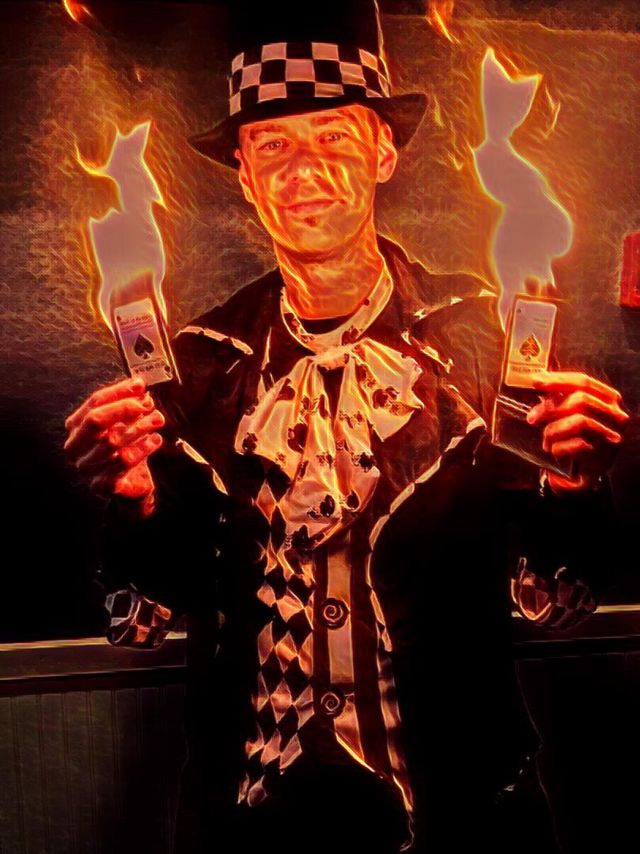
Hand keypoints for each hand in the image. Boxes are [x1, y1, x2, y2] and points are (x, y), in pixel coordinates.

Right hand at [64, 376, 165, 516]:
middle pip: (96, 420)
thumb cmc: (125, 449)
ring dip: (139, 426)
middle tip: (147, 404)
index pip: (94, 403)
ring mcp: (86, 467)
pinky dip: (143, 448)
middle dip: (124, 408)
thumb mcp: (125, 424)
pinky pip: (124, 461)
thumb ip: (128, 405)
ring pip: (112, 440)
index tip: (140, 385)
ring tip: (157, 419)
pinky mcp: (101, 484)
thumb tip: (139, 388)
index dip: (118, 392)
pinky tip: (155, 440)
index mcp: (75, 427)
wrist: (130, 484)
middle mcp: (75, 447)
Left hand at [526, 371, 629, 493]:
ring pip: (580, 421)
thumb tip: (538, 382)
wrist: (589, 471)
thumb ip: (559, 398)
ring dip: (554, 431)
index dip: (558, 380)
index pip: (583, 381)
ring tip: (546, 440)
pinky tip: (554, 451)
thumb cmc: (579, 437)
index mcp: (608, 399)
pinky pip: (577, 446)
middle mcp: (615, 415)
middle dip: (551, 408)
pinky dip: (559, 448)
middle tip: (532, 418)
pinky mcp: (604, 456)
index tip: (536, 381)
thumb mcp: (571, 413)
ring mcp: (612, 435)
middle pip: (581, 400)